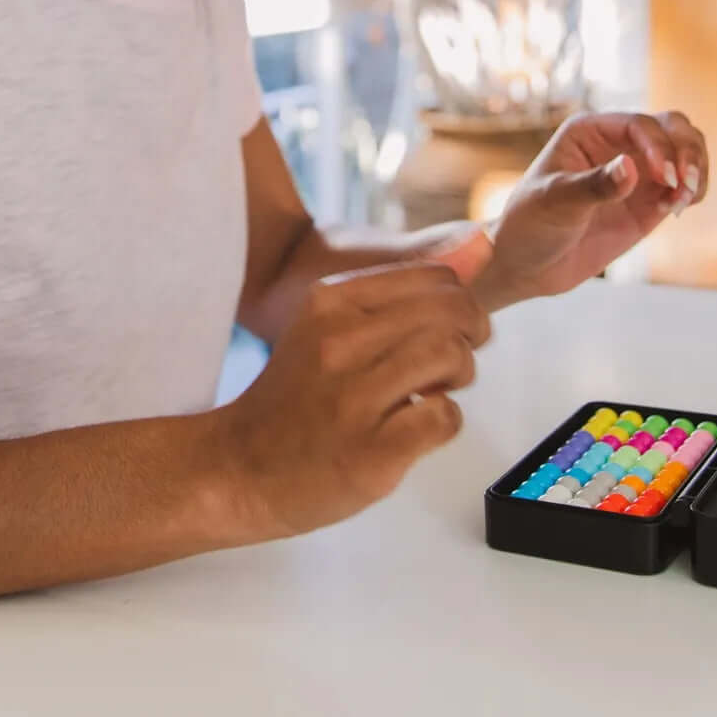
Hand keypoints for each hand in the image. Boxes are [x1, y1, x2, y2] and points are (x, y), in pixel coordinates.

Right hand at [216, 257, 490, 537]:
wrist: (236, 470)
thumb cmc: (296, 397)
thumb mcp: (328, 326)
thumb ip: (396, 295)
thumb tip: (480, 246)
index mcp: (332, 301)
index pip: (435, 276)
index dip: (462, 300)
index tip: (454, 327)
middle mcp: (340, 341)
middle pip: (452, 311)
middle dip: (471, 334)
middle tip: (456, 361)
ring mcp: (353, 398)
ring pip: (451, 354)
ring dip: (460, 375)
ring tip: (435, 390)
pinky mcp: (369, 452)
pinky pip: (444, 417)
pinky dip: (445, 421)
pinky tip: (420, 426)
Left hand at [481, 111, 708, 305]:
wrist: (526, 264)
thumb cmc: (530, 224)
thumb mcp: (555, 203)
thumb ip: (594, 186)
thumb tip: (631, 169)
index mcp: (589, 131)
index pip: (639, 124)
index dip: (658, 146)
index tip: (662, 178)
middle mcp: (617, 143)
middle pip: (672, 126)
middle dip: (687, 150)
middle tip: (684, 183)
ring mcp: (637, 172)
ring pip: (685, 151)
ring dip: (696, 169)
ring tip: (684, 199)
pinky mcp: (649, 202)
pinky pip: (684, 186)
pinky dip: (692, 192)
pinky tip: (677, 209)